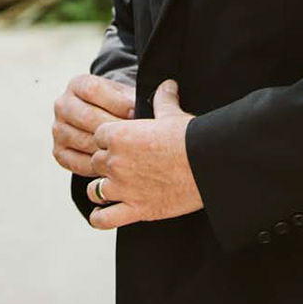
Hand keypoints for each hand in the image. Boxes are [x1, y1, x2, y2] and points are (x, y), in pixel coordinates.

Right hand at [52, 72, 136, 177]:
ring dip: (107, 149)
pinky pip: (77, 163)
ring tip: (128, 154)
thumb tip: (162, 95)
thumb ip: (136, 97)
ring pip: (84, 140)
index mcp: (77, 84)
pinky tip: (115, 166)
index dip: (116, 102)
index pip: (93, 90)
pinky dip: (97, 167)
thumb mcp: (126, 96)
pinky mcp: (59, 152)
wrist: (105, 123)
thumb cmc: (120, 108)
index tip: (135, 112)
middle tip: (135, 137)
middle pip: (87, 117)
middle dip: (114, 128)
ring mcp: (58, 129)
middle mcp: (63, 105)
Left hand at [87, 80, 199, 228]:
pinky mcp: (135, 210)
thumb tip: (167, 84)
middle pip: (95, 161)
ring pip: (94, 189)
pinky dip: (100, 218)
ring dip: (101, 189)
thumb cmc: (192, 138)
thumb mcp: (173, 114)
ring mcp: (122, 188)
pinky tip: (104, 214)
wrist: (208, 165)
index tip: (121, 142)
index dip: (109, 139)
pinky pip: (103, 219)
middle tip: (123, 165)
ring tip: (113, 189)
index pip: (98, 135)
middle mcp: (115, 161)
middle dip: (106, 163)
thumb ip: (163, 99)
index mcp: (119, 135)